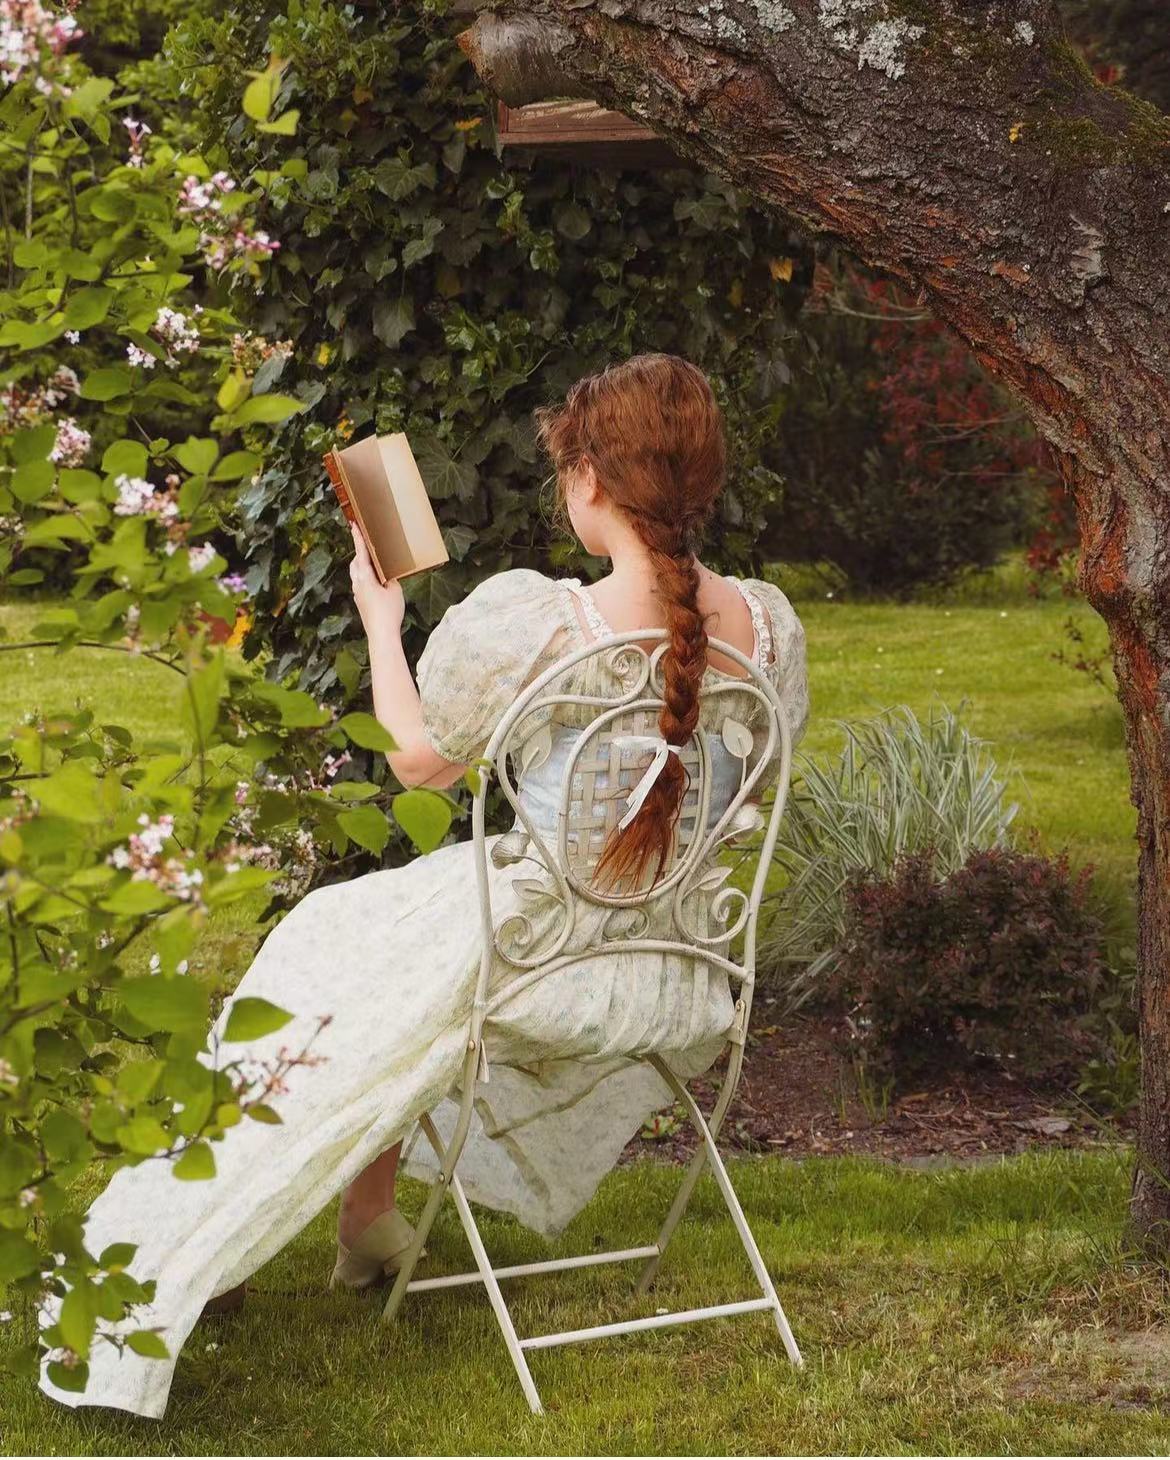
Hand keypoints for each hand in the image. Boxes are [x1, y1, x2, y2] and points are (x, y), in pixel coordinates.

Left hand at [348, 524, 404, 638]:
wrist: (381, 634)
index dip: (358, 539)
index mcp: (365, 577)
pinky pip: (360, 584)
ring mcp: (357, 594)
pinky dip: (364, 577)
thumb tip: (386, 577)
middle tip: (364, 541)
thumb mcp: (395, 590)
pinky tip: (374, 581)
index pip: (361, 553)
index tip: (354, 526)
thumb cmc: (389, 612)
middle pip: (355, 562)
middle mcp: (357, 584)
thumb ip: (390, 579)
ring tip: (371, 560)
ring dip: (361, 565)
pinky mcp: (360, 602)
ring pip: (356, 574)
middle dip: (359, 551)